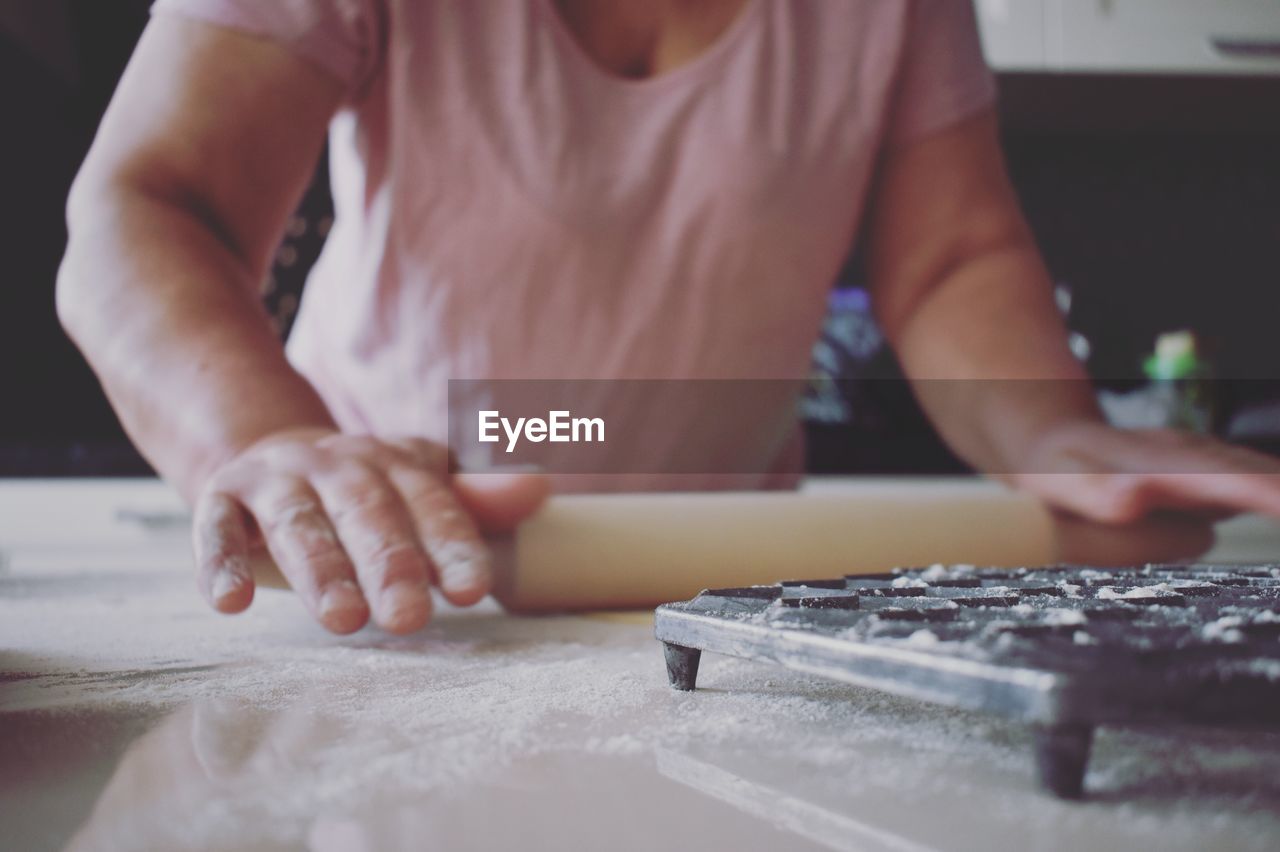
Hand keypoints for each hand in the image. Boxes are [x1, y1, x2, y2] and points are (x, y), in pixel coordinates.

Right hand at [191, 428, 548, 633]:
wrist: (271, 450)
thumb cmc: (368, 488)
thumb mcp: (424, 484)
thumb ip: (476, 497)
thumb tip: (538, 489)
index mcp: (397, 462)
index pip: (432, 503)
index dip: (452, 544)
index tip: (471, 590)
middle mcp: (339, 465)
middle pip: (368, 514)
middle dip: (389, 565)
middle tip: (409, 620)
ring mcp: (278, 480)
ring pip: (298, 523)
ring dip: (319, 570)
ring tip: (342, 621)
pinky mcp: (223, 497)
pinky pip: (217, 529)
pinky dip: (221, 563)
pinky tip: (232, 603)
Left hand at [1007, 421, 1279, 560]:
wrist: (1054, 440)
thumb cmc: (1056, 470)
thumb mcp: (1062, 482)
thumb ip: (1097, 494)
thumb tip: (1130, 500)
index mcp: (1165, 463)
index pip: (1230, 479)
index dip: (1269, 494)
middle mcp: (1198, 455)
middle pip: (1266, 475)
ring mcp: (1210, 460)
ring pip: (1268, 476)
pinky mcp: (1215, 472)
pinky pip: (1261, 482)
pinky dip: (1276, 492)